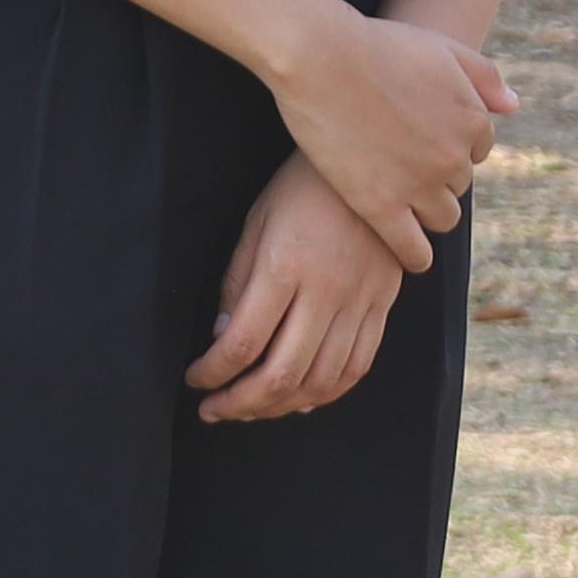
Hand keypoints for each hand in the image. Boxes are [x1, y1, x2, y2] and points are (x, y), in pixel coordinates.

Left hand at [189, 149, 410, 422]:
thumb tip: (222, 339)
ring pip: (321, 380)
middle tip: (214, 411)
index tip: (195, 380)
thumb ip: (238, 283)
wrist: (374, 166)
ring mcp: (359, 303)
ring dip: (281, 406)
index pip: (245, 341)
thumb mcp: (256, 223)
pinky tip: (302, 400)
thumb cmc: (302, 188)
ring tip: (251, 409)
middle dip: (241, 403)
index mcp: (284, 267)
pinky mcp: (382, 307)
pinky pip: (357, 366)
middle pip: (282, 373)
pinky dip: (328, 393)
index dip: (215, 372)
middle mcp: (325, 292)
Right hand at [266, 2, 509, 276]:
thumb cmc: (375, 44)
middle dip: (437, 174)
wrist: (320, 55)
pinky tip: (410, 255)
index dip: (450, 144)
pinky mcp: (381, 205)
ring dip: (428, 211)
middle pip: (459, 183)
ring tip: (401, 201)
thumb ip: (484, 75)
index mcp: (473, 119)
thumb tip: (513, 106)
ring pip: (442, 217)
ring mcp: (418, 184)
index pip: (477, 149)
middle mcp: (454, 157)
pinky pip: (412, 248)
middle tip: (401, 162)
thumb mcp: (440, 47)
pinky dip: (415, 255)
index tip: (422, 139)